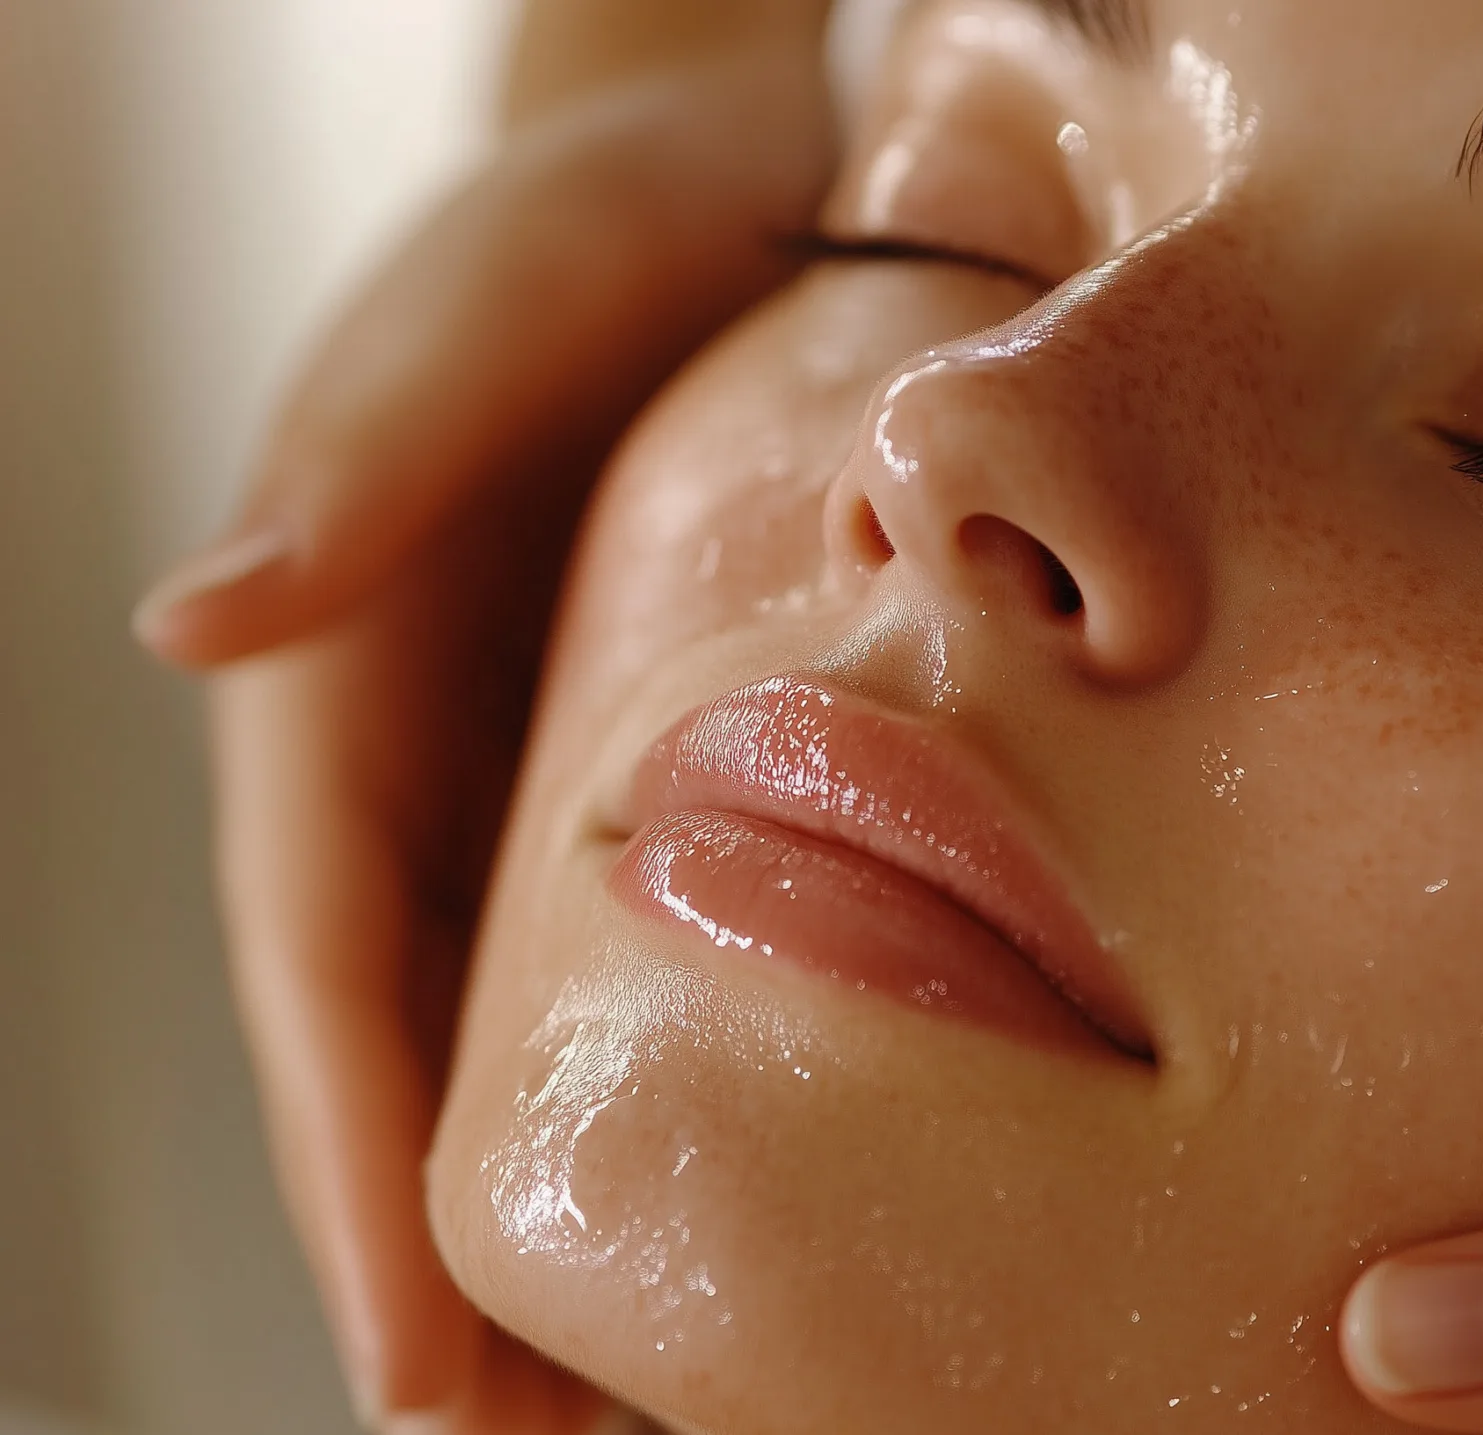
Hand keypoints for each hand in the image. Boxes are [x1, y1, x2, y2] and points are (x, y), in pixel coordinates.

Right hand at [136, 36, 834, 1430]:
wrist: (757, 156)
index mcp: (352, 703)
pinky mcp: (720, 759)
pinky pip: (711, 957)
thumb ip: (348, 466)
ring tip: (679, 1413)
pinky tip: (819, 1200)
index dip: (359, 1186)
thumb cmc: (583, 221)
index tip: (422, 1382)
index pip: (336, 986)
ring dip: (610, 1226)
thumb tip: (198, 625)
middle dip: (486, 1279)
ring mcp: (586, 776)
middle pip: (449, 1063)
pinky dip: (736, 1095)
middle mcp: (461, 769)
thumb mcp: (459, 319)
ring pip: (580, 1041)